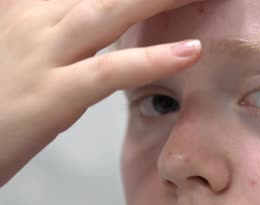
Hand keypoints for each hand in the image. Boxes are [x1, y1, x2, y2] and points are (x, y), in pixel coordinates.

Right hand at [0, 0, 207, 186]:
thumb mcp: (21, 47)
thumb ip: (54, 27)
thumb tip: (98, 23)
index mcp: (28, 8)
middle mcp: (35, 20)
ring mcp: (41, 55)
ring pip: (110, 13)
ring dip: (160, 0)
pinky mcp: (51, 94)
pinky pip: (108, 71)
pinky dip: (152, 60)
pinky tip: (191, 51)